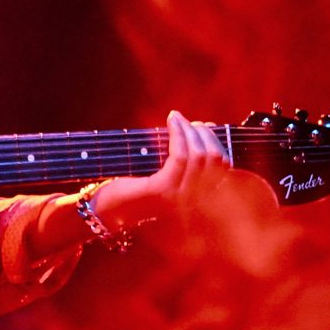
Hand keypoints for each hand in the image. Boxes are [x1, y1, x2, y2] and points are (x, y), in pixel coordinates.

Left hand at [92, 110, 228, 237]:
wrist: (106, 211)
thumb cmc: (132, 190)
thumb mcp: (164, 173)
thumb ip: (183, 160)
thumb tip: (201, 129)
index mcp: (198, 198)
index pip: (223, 167)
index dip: (216, 142)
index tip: (204, 126)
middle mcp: (193, 201)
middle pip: (214, 159)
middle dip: (204, 134)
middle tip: (190, 121)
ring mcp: (179, 196)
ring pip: (199, 155)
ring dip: (190, 130)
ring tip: (177, 118)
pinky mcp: (163, 190)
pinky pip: (179, 156)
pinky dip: (178, 133)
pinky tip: (171, 122)